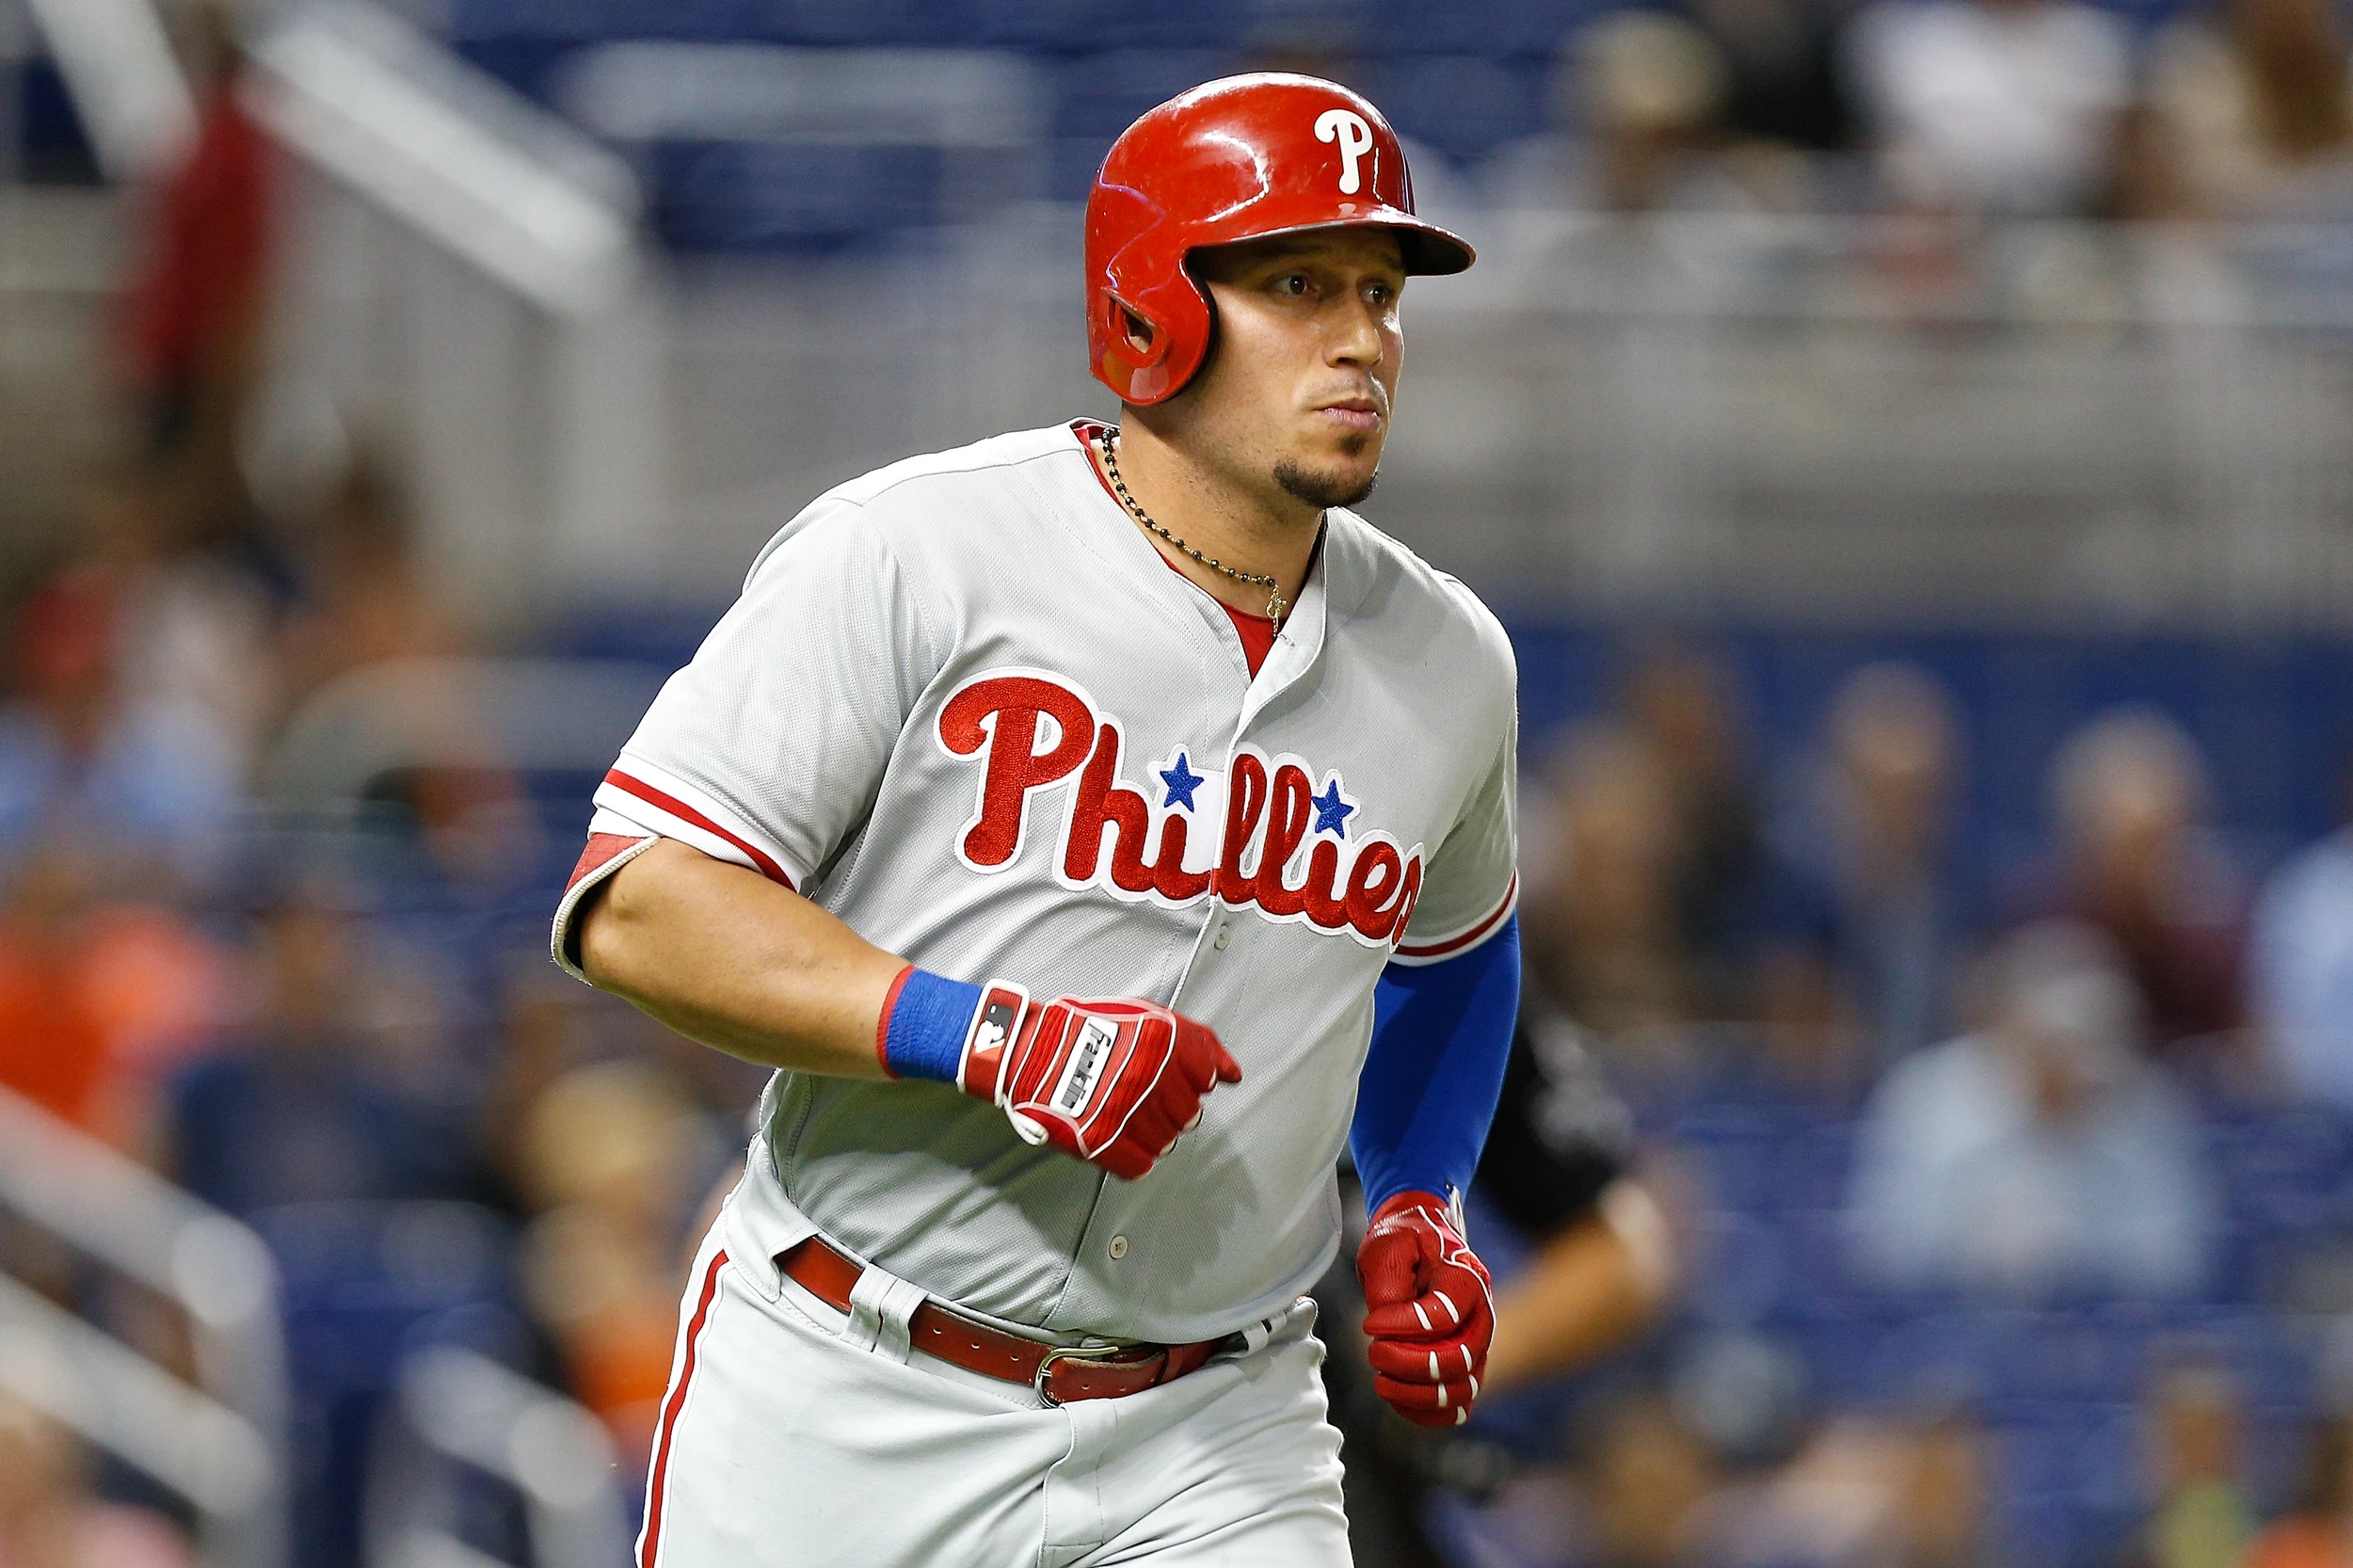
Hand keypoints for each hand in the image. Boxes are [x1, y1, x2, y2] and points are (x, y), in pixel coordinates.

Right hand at [957, 986, 1241, 1179]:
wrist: (1025, 1049)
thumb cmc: (1086, 1029)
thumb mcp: (1146, 1015)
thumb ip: (1197, 1041)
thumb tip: (1233, 1074)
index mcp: (1161, 1038)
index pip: (1205, 1077)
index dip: (1187, 1080)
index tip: (1167, 1078)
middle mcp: (1147, 1074)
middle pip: (1189, 1115)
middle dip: (1170, 1109)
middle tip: (1140, 1097)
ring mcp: (1123, 1109)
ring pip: (1167, 1142)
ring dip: (1149, 1133)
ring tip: (1124, 1114)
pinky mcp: (1100, 1140)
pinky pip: (1139, 1166)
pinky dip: (1133, 1158)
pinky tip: (1118, 1138)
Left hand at [1356, 1190, 1493, 1427]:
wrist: (1418, 1236)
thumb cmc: (1403, 1239)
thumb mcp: (1387, 1248)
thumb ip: (1389, 1290)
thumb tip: (1385, 1333)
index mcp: (1466, 1279)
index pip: (1442, 1317)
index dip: (1401, 1326)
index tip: (1368, 1323)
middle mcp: (1480, 1316)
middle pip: (1458, 1360)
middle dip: (1408, 1364)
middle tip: (1374, 1351)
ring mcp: (1477, 1344)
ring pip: (1462, 1390)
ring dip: (1417, 1394)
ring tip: (1382, 1380)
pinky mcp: (1465, 1366)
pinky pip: (1458, 1405)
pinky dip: (1428, 1413)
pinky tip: (1397, 1399)